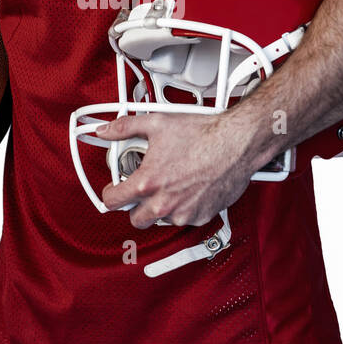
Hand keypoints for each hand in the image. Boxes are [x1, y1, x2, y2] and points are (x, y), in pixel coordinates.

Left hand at [97, 109, 256, 228]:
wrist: (235, 143)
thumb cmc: (202, 134)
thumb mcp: (157, 124)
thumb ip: (125, 128)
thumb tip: (106, 130)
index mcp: (148, 182)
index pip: (113, 201)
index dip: (110, 193)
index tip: (114, 190)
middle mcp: (164, 203)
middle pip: (135, 219)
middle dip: (135, 206)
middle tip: (142, 190)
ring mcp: (183, 212)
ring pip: (161, 219)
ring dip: (161, 206)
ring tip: (170, 184)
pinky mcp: (201, 216)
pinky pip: (185, 218)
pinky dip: (184, 207)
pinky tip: (188, 188)